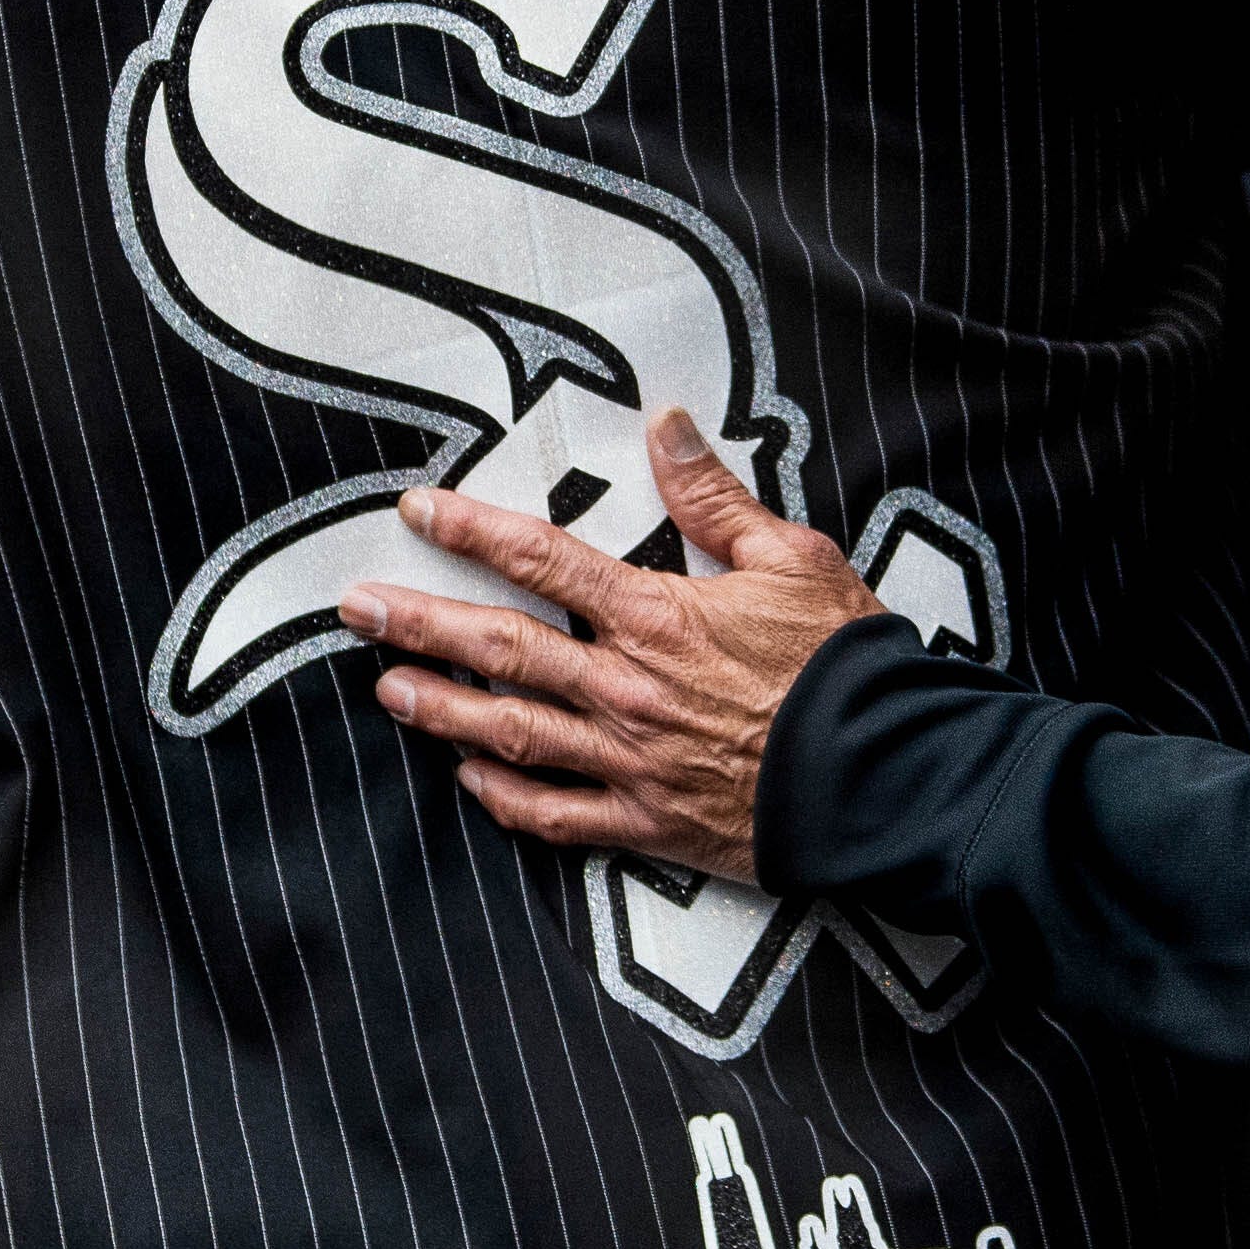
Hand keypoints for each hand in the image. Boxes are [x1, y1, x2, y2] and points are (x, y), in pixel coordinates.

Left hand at [338, 409, 885, 883]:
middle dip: (419, 624)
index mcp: (657, 616)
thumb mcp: (792, 558)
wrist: (890, 775)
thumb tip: (665, 426)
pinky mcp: (649, 822)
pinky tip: (471, 780)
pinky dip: (506, 799)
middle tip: (359, 608)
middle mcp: (627, 688)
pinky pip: (557, 815)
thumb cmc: (847, 666)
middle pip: (501, 648)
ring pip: (510, 733)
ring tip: (388, 689)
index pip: (541, 560)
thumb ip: (715, 496)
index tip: (418, 512)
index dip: (471, 532)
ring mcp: (631, 760)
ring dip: (440, 709)